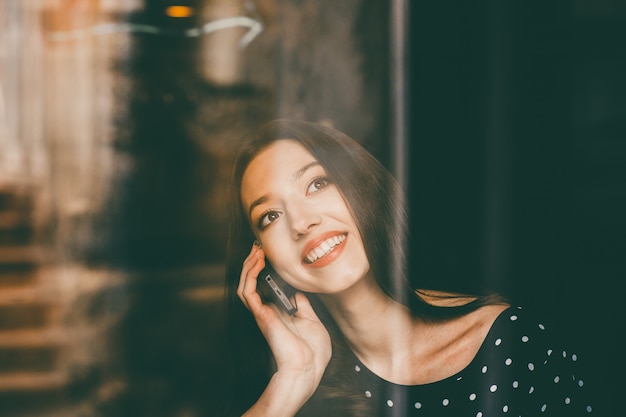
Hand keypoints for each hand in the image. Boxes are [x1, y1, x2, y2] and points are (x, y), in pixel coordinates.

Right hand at [237, 243, 331, 395]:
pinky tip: (258, 262)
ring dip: (248, 266)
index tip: (268, 254)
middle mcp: (268, 312)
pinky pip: (248, 292)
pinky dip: (250, 275)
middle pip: (251, 283)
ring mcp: (263, 313)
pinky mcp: (261, 315)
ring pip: (244, 285)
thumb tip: (299, 294)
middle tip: (257, 247)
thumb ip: (304, 306)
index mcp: (280, 313)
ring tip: (256, 251)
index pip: (265, 287)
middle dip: (253, 263)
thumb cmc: (312, 351)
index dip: (263, 270)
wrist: (309, 367)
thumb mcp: (312, 321)